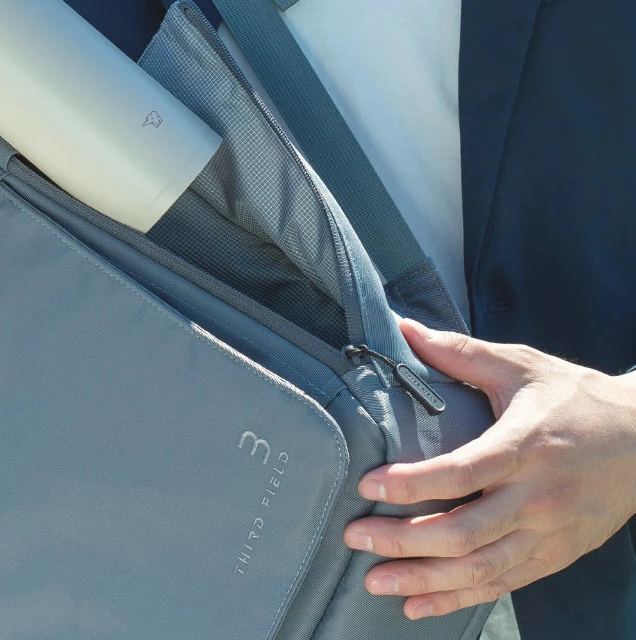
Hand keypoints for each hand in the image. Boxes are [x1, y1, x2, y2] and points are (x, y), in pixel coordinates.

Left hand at [342, 318, 635, 619]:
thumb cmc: (574, 397)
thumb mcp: (520, 365)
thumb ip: (460, 351)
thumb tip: (406, 328)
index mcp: (523, 447)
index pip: (461, 473)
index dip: (412, 484)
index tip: (368, 485)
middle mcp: (536, 498)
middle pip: (463, 532)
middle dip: (404, 541)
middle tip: (355, 538)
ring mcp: (548, 534)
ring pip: (480, 569)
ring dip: (424, 579)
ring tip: (374, 580)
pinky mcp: (555, 556)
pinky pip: (503, 584)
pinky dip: (459, 598)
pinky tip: (419, 603)